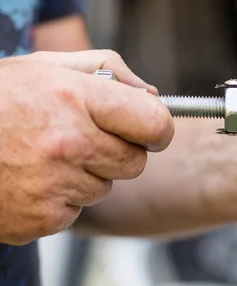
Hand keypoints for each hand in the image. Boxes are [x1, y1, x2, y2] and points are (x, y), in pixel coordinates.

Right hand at [0, 50, 173, 244]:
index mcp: (74, 99)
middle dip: (120, 151)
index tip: (150, 129)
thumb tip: (152, 95)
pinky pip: (75, 212)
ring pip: (104, 188)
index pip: (155, 123)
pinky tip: (30, 179)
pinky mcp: (40, 219)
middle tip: (85, 139)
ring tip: (44, 156)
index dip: (157, 127)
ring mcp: (54, 185)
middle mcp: (68, 143)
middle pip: (136, 162)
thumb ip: (106, 72)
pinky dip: (60, 200)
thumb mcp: (45, 66)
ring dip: (86, 175)